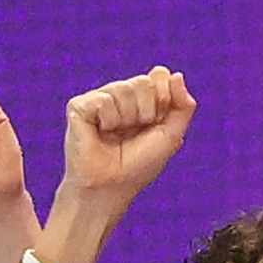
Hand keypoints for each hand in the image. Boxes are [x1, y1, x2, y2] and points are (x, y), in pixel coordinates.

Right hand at [60, 65, 193, 201]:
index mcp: (141, 97)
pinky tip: (100, 133)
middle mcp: (120, 94)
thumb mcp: (171, 135)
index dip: (162, 101)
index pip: (159, 76)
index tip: (153, 125)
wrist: (110, 187)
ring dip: (126, 119)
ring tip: (114, 136)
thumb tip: (176, 75)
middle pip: (143, 82)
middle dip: (145, 112)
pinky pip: (104, 100)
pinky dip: (108, 121)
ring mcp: (98, 99)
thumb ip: (183, 105)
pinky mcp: (79, 106)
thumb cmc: (137, 165)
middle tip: (132, 133)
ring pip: (124, 89)